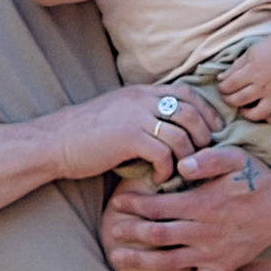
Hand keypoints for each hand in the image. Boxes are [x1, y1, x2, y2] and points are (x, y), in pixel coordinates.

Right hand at [43, 84, 200, 185]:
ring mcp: (136, 117)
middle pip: (191, 113)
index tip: (215, 131)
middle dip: (204, 136)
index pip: (188, 94)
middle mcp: (142, 99)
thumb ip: (144, 113)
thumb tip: (172, 127)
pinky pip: (163, 154)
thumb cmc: (86, 133)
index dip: (207, 112)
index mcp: (142, 91)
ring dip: (187, 157)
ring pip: (181, 135)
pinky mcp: (129, 138)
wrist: (54, 142)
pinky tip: (159, 178)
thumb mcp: (119, 112)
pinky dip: (167, 169)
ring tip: (183, 171)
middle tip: (204, 156)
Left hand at [103, 147, 270, 270]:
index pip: (159, 206)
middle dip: (130, 233)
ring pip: (169, 263)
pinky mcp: (222, 269)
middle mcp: (205, 232)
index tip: (118, 201)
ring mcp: (213, 254)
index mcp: (204, 204)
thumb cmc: (255, 177)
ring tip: (117, 257)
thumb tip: (181, 164)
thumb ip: (208, 159)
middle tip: (111, 230)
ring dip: (140, 262)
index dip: (135, 205)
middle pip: (157, 236)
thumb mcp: (236, 158)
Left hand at [216, 30, 270, 123]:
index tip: (222, 88)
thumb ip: (235, 68)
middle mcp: (265, 84)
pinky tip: (262, 112)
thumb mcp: (250, 53)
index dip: (222, 88)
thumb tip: (220, 79)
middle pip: (240, 100)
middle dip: (229, 100)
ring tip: (243, 108)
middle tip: (228, 98)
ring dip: (247, 114)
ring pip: (258, 113)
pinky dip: (268, 118)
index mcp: (254, 71)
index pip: (231, 85)